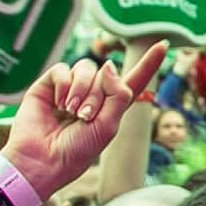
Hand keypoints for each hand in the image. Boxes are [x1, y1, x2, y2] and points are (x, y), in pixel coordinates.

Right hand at [2, 45, 166, 195]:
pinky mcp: (49, 85)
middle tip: (84, 118)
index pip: (133, 81)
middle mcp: (92, 95)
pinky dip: (63, 85)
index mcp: (111, 107)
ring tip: (70, 112)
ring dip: (81, 90)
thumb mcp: (107, 127)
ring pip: (86, 69)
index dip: (148, 64)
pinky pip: (62, 69)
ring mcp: (70, 88)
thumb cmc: (75, 151)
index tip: (163, 45)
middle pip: (105, 75)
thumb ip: (117, 95)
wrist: (42, 161)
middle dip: (97, 96)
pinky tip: (57, 104)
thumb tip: (108, 65)